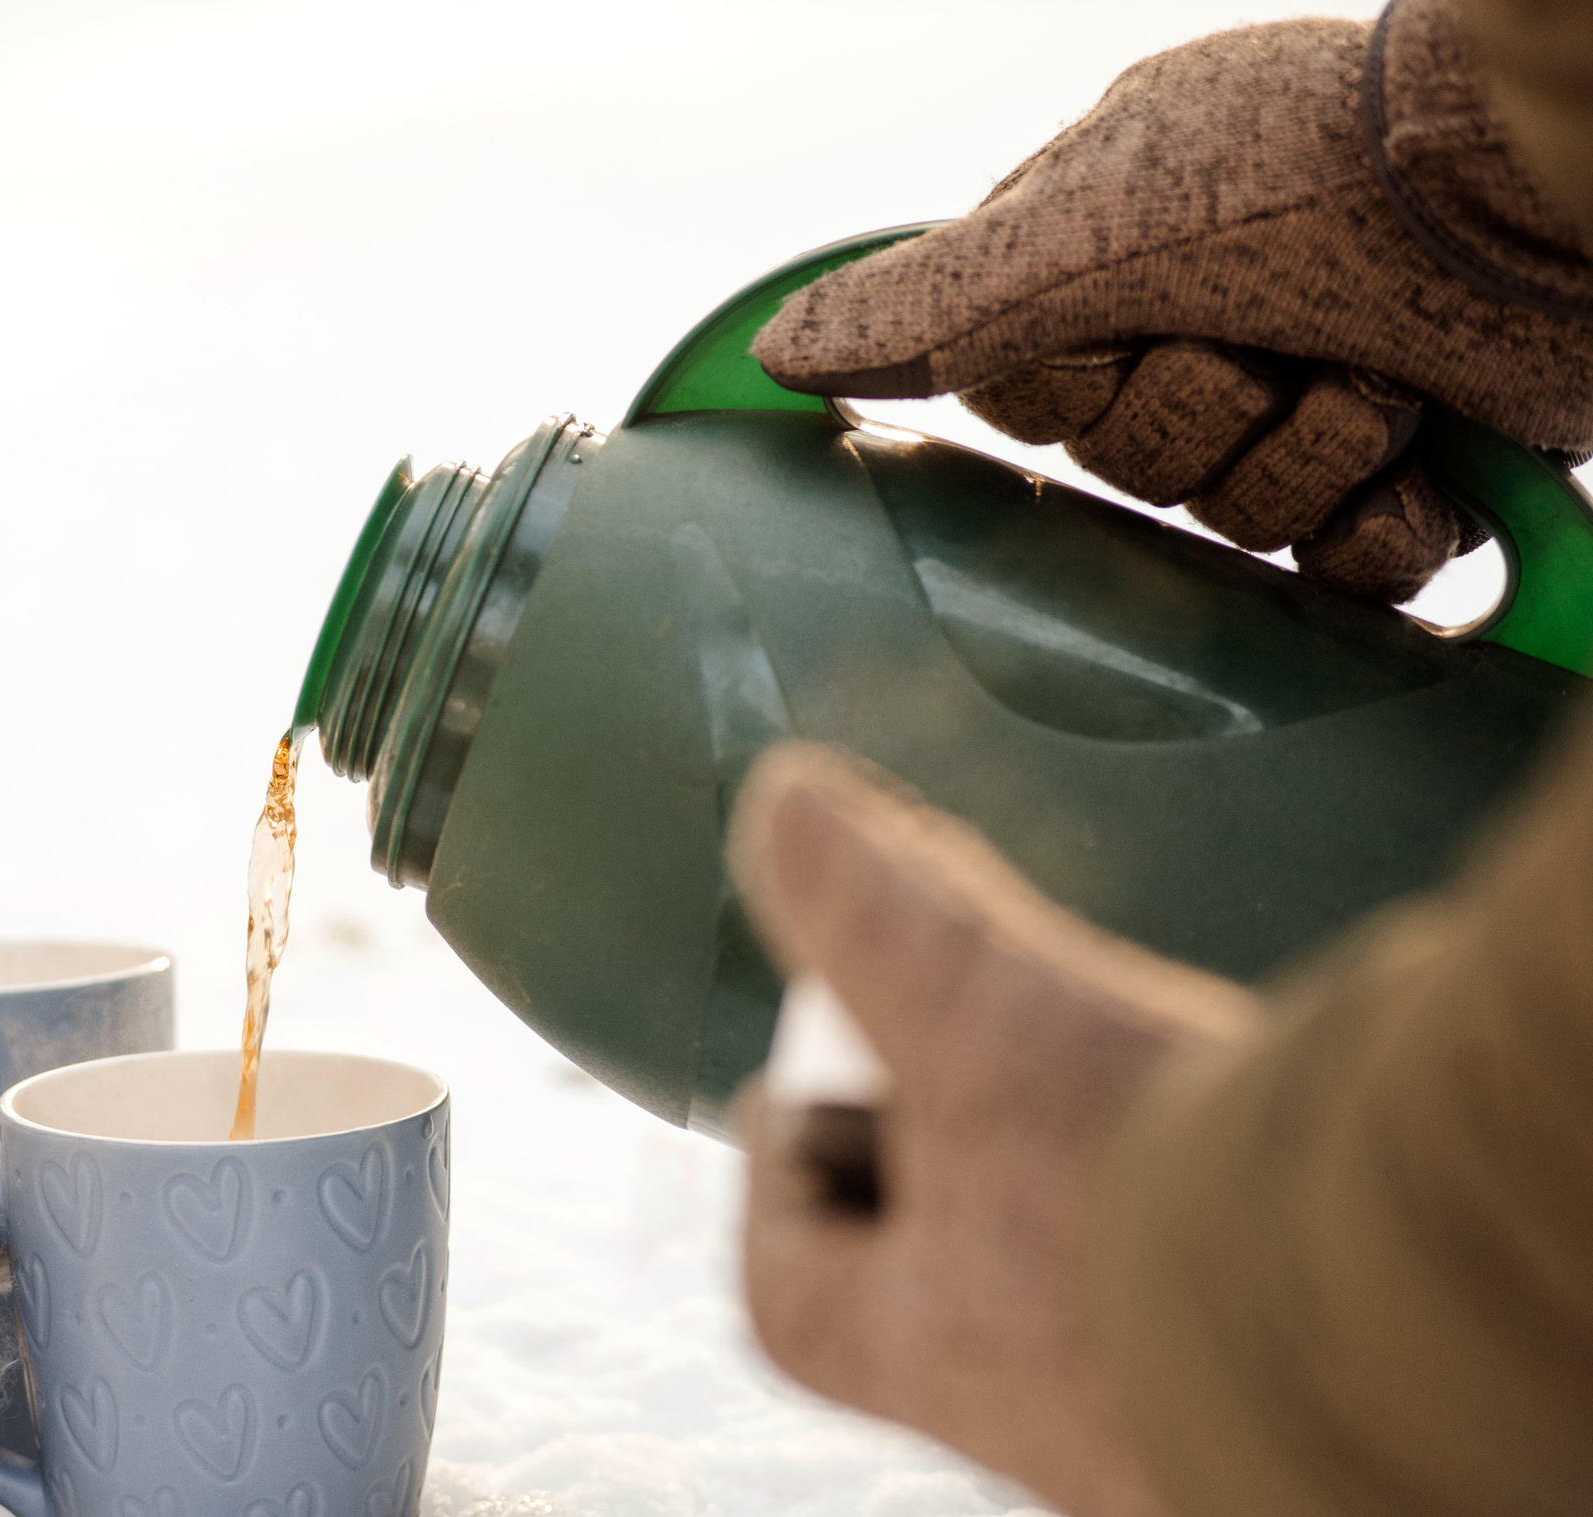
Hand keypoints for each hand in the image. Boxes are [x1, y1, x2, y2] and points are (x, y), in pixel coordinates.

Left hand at [726, 743, 1258, 1516]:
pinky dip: (1211, 1242)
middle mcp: (1055, 1435)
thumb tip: (780, 800)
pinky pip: (1230, 1334)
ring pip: (1095, 1324)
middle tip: (967, 1077)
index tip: (789, 1097)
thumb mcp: (981, 1012)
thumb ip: (873, 910)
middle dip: (942, 1189)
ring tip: (1113, 1096)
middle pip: (946, 1314)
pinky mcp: (1315, 1432)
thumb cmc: (1158, 1188)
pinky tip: (1258, 1162)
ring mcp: (1188, 1449)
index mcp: (936, 1350)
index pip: (792, 1304)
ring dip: (1084, 1211)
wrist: (1411, 1332)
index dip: (779, 1194)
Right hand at [752, 0, 1592, 602]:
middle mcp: (1208, 317)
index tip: (1128, 332)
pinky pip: (1345, 568)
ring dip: (1308, 462)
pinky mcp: (1417, 462)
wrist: (1563, 194)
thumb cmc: (1326, 177)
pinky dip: (1385, 535)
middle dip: (1205, 426)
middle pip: (1127, 464)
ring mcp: (1313, 388)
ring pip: (1234, 518)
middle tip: (1270, 343)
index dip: (1073, 394)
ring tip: (1377, 378)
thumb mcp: (1098, 227)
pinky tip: (1423, 472)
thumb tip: (774, 346)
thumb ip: (936, 301)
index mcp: (1115, 249)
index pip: (1022, 392)